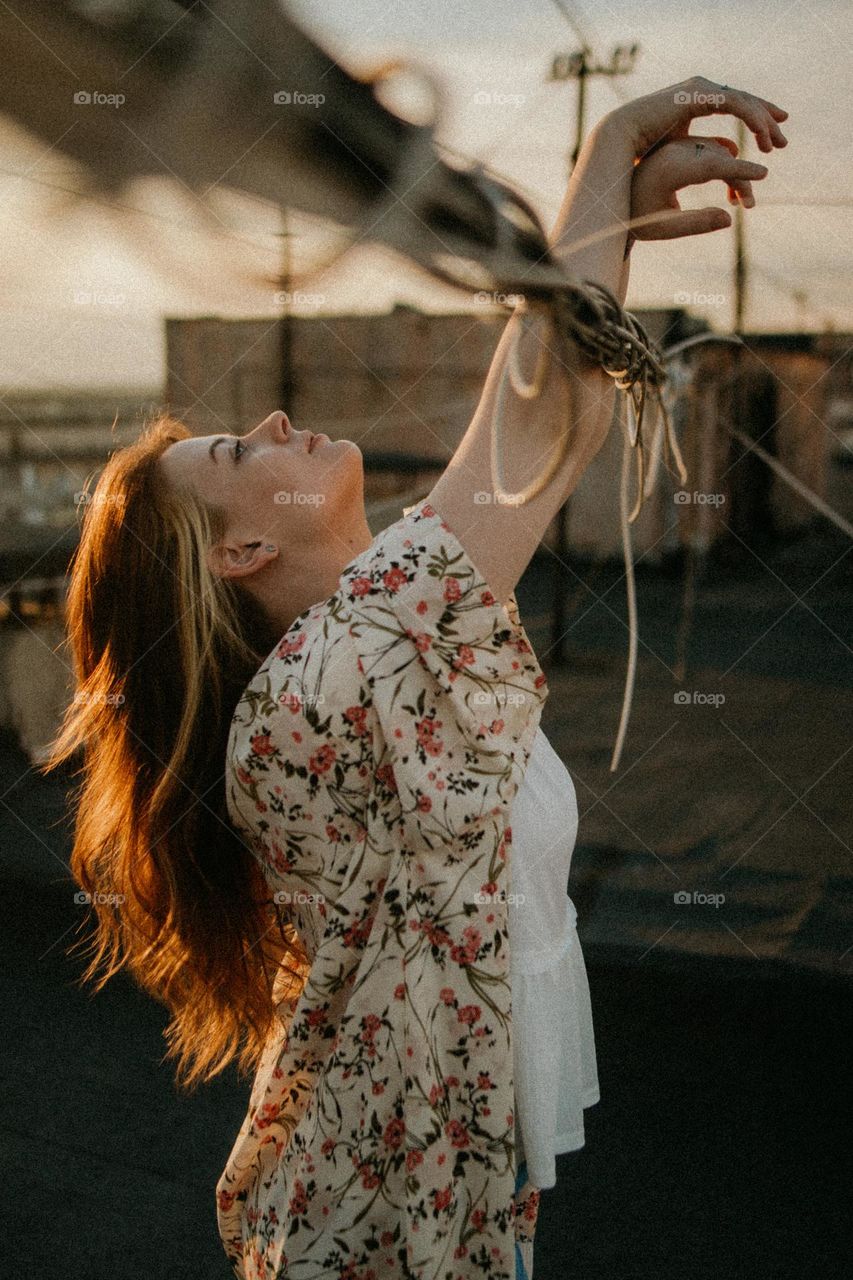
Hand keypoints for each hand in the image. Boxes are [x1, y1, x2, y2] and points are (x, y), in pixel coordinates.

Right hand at [605, 76, 787, 160]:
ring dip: (763, 122)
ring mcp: (701, 89)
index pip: (733, 106)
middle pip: (744, 101)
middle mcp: (701, 91)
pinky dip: (752, 119)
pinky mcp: (701, 94)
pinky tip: (763, 134)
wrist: (621, 138)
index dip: (754, 119)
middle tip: (782, 141)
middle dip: (766, 120)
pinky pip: (736, 104)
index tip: (770, 137)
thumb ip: (707, 153)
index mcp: (696, 102)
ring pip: (744, 101)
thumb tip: (729, 156)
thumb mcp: (682, 153)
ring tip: (776, 143)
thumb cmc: (642, 149)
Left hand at [628, 135, 769, 241]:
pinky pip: (709, 149)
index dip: (741, 168)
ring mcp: (677, 148)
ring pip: (717, 149)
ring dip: (737, 167)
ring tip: (744, 200)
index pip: (714, 164)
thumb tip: (728, 220)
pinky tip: (732, 186)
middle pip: (721, 155)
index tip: (763, 174)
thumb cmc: (635, 219)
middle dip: (743, 171)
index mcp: (670, 169)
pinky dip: (725, 160)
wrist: (610, 196)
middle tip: (751, 204)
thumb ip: (695, 224)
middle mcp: (675, 153)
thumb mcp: (662, 229)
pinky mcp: (678, 148)